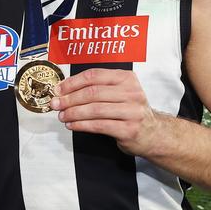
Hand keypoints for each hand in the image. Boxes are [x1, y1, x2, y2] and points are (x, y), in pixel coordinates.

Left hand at [50, 69, 166, 156]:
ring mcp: (132, 111)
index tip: (58, 89)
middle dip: (69, 99)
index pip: (94, 76)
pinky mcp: (129, 129)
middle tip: (56, 104)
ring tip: (62, 116)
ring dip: (73, 113)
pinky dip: (81, 125)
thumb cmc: (130, 111)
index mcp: (126, 78)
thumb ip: (96, 89)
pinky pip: (99, 125)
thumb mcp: (119, 93)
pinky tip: (72, 125)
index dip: (72, 82)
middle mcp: (131, 92)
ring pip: (94, 109)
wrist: (154, 133)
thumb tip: (64, 91)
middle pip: (92, 92)